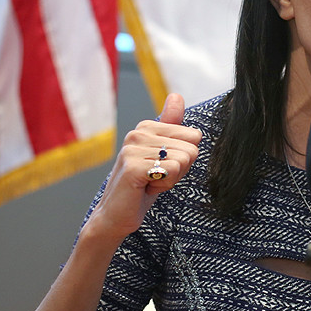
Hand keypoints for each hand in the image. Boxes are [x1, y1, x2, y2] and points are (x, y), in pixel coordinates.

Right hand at [84, 93, 201, 242]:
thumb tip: (177, 96)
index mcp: (146, 127)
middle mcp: (138, 133)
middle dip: (180, 170)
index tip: (163, 168)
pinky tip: (146, 188)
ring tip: (149, 183)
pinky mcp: (133, 166)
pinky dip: (164, 185)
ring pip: (184, 160)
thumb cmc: (142, 185)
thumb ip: (172, 126)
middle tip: (156, 178)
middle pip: (191, 149)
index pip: (193, 137)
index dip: (184, 159)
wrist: (116, 215)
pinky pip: (172, 170)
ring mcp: (133, 149)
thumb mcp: (163, 154)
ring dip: (171, 179)